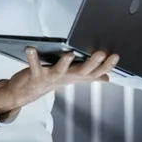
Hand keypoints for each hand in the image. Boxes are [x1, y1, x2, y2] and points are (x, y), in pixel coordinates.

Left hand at [0, 48, 119, 116]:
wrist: (26, 93)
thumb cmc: (50, 80)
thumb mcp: (71, 78)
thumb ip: (89, 77)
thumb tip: (107, 78)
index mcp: (75, 76)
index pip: (95, 72)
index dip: (106, 66)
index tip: (116, 56)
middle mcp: (65, 78)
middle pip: (82, 72)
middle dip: (92, 64)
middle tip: (101, 53)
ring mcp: (50, 78)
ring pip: (60, 71)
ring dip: (64, 63)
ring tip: (69, 54)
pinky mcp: (35, 75)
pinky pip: (34, 66)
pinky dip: (32, 57)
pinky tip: (31, 48)